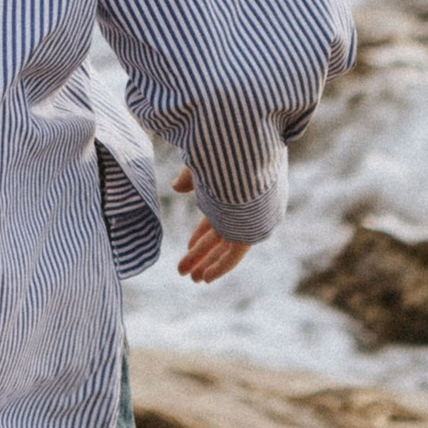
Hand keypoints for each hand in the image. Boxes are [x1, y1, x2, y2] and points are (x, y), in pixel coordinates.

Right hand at [166, 162, 249, 283]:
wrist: (252, 148)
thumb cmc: (227, 150)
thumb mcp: (202, 162)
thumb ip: (190, 177)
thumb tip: (176, 187)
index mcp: (232, 192)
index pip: (214, 218)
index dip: (200, 234)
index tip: (188, 246)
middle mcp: (241, 209)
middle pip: (218, 237)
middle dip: (200, 255)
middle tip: (184, 271)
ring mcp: (247, 220)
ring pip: (224, 248)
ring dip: (207, 264)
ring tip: (193, 280)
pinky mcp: (251, 230)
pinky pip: (234, 254)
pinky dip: (220, 267)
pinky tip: (207, 278)